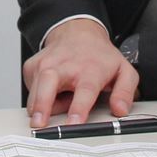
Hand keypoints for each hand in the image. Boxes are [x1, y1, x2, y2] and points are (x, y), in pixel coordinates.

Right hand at [23, 17, 137, 127]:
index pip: (84, 90)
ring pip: (35, 92)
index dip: (78, 108)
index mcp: (90, 70)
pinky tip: (50, 91)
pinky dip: (37, 98)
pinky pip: (31, 90)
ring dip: (40, 107)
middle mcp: (65, 66)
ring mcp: (45, 64)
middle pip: (49, 84)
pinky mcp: (31, 67)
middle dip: (42, 105)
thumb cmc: (98, 56)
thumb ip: (125, 92)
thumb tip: (120, 110)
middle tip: (39, 124)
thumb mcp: (123, 71)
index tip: (73, 123)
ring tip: (55, 106)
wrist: (77, 32)